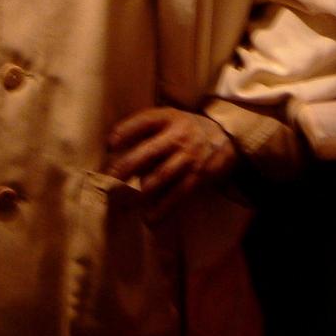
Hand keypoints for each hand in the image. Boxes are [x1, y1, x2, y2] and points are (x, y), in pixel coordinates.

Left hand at [105, 107, 237, 221]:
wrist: (225, 136)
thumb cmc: (186, 128)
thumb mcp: (168, 118)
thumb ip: (146, 129)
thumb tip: (115, 152)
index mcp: (168, 117)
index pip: (143, 121)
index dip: (124, 132)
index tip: (109, 145)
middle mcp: (178, 135)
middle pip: (148, 152)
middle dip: (126, 167)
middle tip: (109, 179)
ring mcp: (189, 157)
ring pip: (161, 175)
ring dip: (141, 190)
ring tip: (124, 202)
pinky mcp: (198, 176)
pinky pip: (178, 194)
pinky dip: (162, 208)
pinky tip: (149, 218)